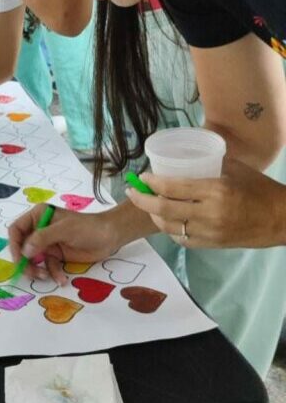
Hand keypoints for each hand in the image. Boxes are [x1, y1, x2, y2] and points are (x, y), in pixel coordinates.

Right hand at [8, 205, 121, 285]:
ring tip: (44, 277)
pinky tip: (61, 279)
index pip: (16, 229)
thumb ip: (42, 238)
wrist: (111, 236)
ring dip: (36, 270)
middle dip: (25, 261)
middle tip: (31, 273)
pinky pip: (47, 266)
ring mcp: (47, 243)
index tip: (18, 259)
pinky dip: (53, 273)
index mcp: (38, 216)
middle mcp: (39, 229)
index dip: (14, 244)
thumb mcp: (64, 230)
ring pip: (32, 259)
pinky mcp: (56, 255)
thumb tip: (24, 251)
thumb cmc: (88, 227)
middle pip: (22, 247)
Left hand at [127, 159, 285, 248]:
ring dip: (153, 215)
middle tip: (131, 191)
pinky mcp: (211, 245)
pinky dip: (169, 228)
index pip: (173, 187)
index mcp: (215, 190)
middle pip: (163, 209)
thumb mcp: (235, 169)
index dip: (152, 182)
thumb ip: (208, 164)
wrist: (282, 220)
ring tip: (147, 204)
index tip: (142, 176)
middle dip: (142, 200)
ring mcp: (209, 232)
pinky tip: (165, 218)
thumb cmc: (259, 189)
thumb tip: (182, 157)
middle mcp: (209, 213)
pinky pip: (181, 238)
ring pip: (169, 226)